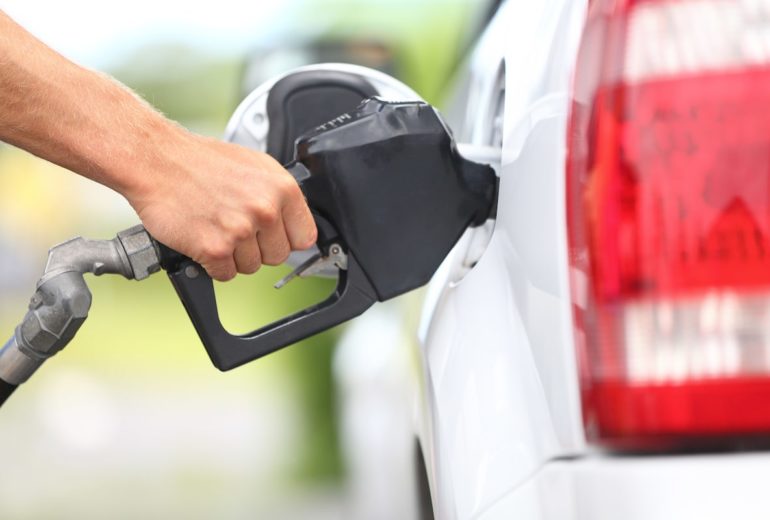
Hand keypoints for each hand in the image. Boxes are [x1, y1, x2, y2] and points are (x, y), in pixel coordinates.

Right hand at [124, 130, 316, 280]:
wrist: (157, 160)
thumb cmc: (201, 162)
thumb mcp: (255, 166)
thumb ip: (278, 196)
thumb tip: (293, 223)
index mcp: (282, 188)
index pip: (304, 237)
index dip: (286, 239)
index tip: (273, 237)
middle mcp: (265, 210)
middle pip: (277, 256)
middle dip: (257, 248)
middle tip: (234, 226)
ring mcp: (241, 230)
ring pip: (251, 267)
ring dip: (233, 256)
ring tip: (216, 227)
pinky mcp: (215, 249)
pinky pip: (225, 274)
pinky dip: (212, 264)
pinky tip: (203, 238)